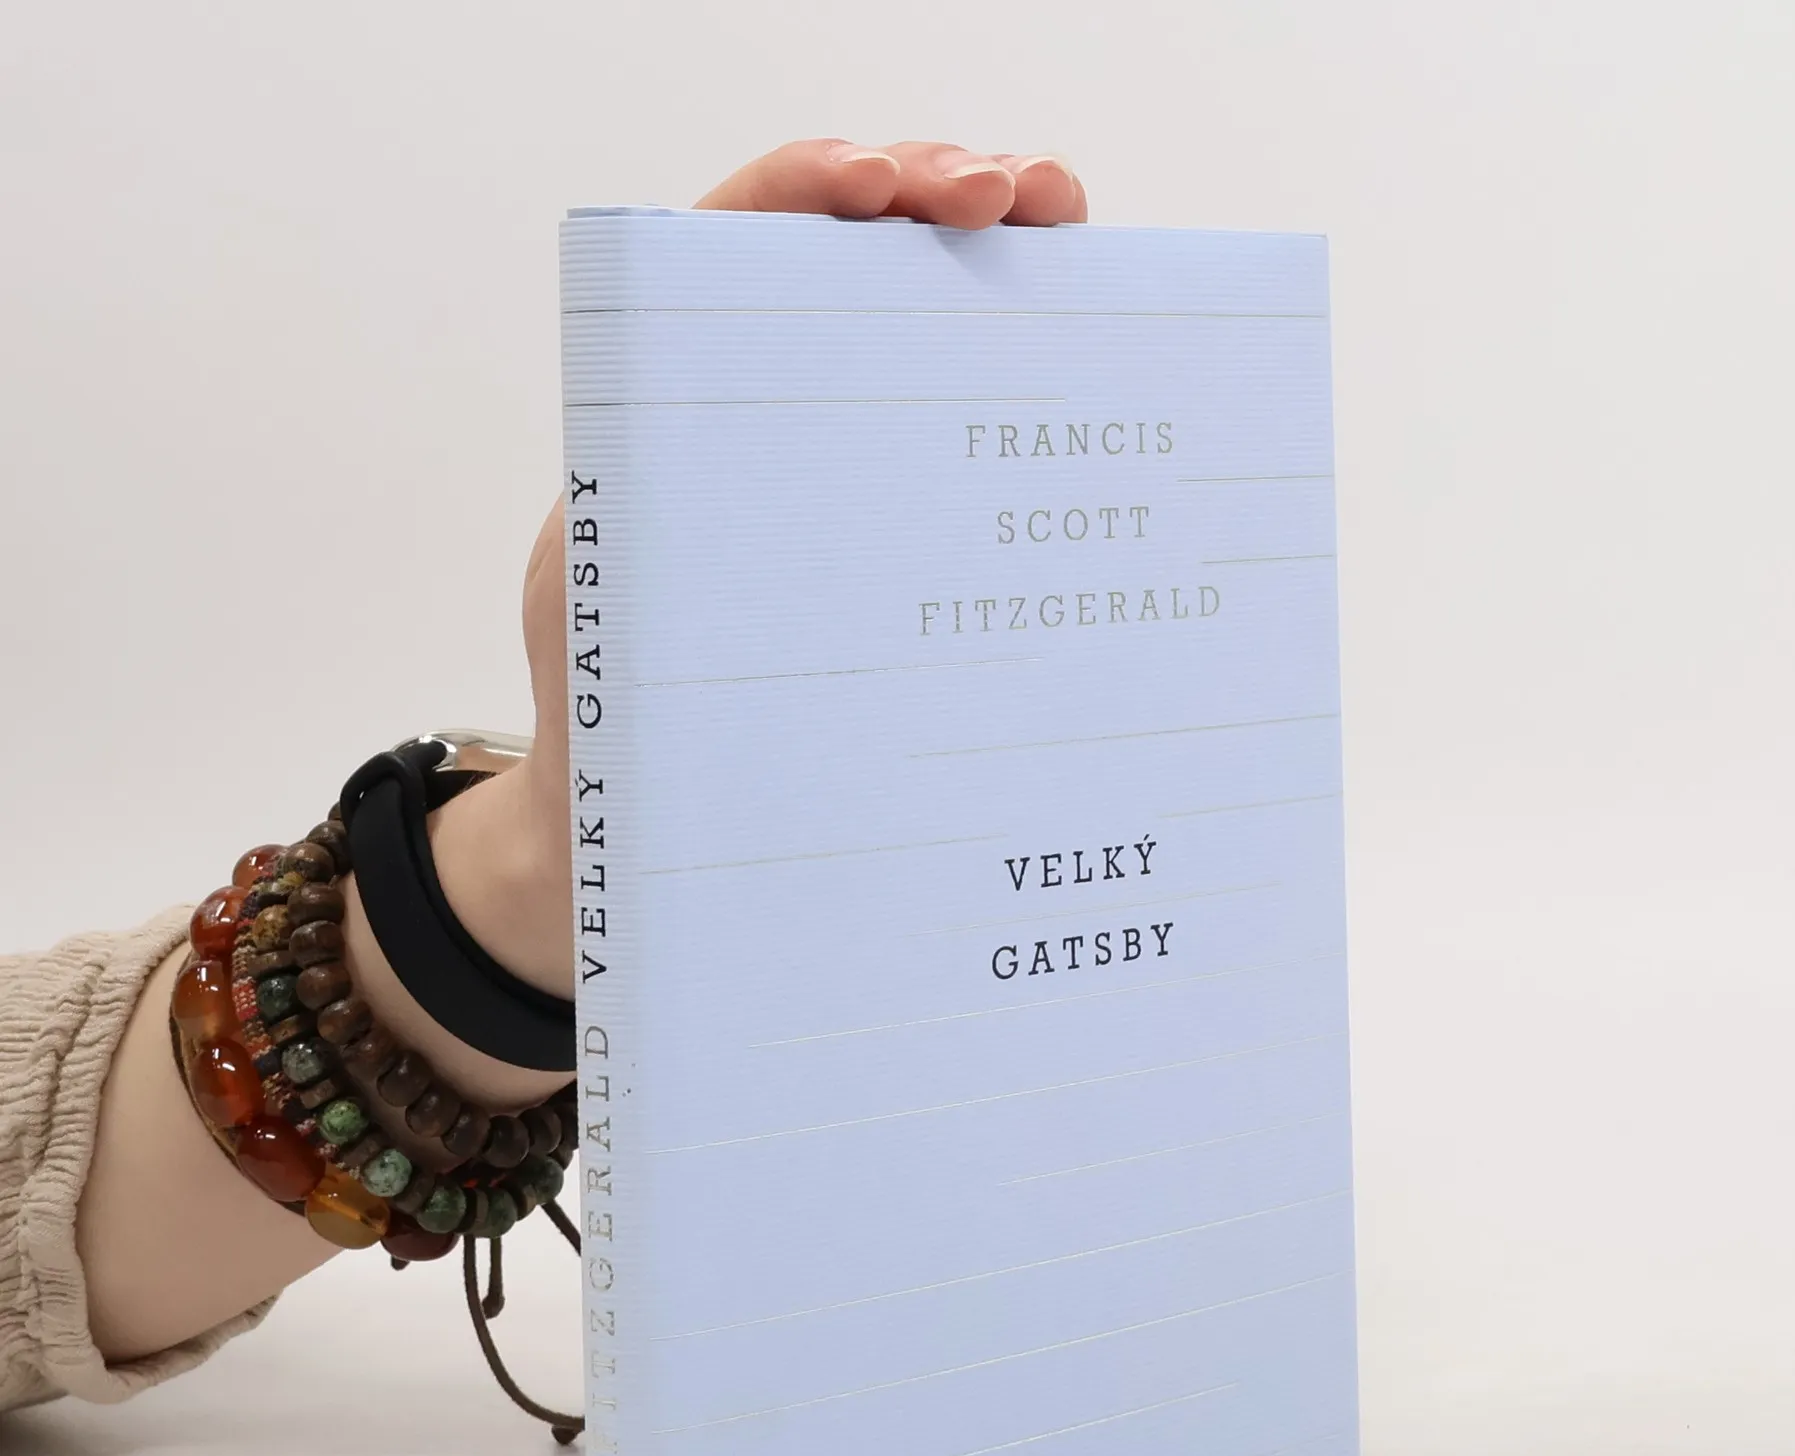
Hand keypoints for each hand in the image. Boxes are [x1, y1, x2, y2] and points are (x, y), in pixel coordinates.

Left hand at [447, 140, 1088, 997]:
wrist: (625, 825)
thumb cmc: (609, 728)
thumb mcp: (611, 625)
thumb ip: (661, 555)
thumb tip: (781, 541)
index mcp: (668, 407)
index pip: (737, 241)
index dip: (815, 188)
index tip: (888, 192)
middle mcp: (758, 416)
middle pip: (851, 255)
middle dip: (943, 194)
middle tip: (1025, 195)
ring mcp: (833, 468)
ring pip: (921, 327)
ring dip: (1001, 266)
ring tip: (1065, 231)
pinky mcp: (889, 526)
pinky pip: (962, 435)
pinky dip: (1022, 387)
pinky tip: (1082, 372)